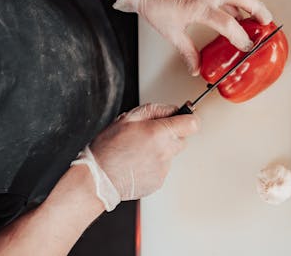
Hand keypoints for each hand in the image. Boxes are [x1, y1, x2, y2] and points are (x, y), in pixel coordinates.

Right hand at [72, 103, 199, 209]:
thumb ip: (155, 110)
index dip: (187, 119)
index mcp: (159, 133)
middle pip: (182, 139)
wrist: (98, 179)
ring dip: (161, 151)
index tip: (181, 119)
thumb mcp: (127, 118)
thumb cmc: (108, 148)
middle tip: (150, 136)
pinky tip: (137, 164)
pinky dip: (154, 165)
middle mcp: (165, 152)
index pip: (192, 123)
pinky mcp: (159, 181)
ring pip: (171, 154)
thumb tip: (173, 109)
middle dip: (170, 135)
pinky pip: (163, 169)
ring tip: (139, 152)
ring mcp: (163, 169)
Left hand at [113, 0, 272, 75]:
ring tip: (256, 14)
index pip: (229, 24)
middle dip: (259, 10)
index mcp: (199, 7)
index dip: (241, 37)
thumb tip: (195, 68)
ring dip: (250, 0)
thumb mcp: (170, 32)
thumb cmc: (153, 2)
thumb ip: (187, 51)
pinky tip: (235, 6)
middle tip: (267, 23)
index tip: (247, 46)